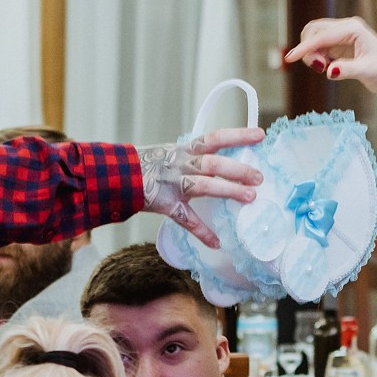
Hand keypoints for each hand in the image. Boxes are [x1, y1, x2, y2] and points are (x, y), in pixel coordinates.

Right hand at [140, 129, 263, 248]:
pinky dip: (201, 232)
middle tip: (259, 177)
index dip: (238, 136)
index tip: (260, 135)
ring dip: (228, 191)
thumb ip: (197, 158)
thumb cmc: (149, 165)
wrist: (117, 175)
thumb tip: (227, 164)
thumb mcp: (173, 154)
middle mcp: (181, 164)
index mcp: (185, 150)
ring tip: (249, 197)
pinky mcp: (164, 204)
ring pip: (203, 186)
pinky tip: (216, 242)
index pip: (215, 138)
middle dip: (238, 170)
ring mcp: (172, 184)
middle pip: (212, 163)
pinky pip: (185, 219)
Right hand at [284, 16, 376, 100]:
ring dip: (312, 53)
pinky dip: (317, 57)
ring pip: (314, 38)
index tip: (290, 58)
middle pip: (314, 31)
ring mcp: (341, 34)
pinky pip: (319, 46)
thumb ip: (348, 70)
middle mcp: (346, 27)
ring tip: (325, 69)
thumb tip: (330, 72)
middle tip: (320, 69)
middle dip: (309, 49)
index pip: (322, 36)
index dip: (305, 48)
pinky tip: (330, 67)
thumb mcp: (367, 72)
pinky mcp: (339, 44)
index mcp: (353, 28)